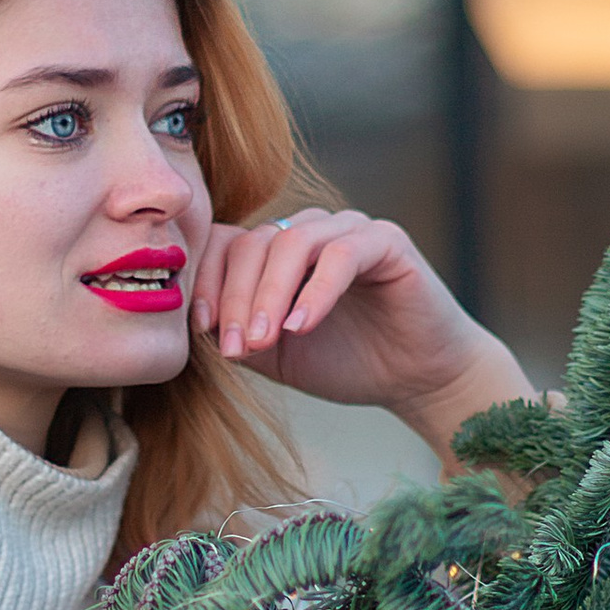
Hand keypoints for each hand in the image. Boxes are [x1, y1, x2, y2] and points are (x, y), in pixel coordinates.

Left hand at [192, 207, 526, 460]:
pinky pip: (342, 255)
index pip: (226, 243)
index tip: (200, 328)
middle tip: (233, 347)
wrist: (415, 379)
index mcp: (277, 251)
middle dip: (235, 297)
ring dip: (268, 295)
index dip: (206, 280)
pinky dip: (315, 292)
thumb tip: (194, 324)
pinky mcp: (386, 241)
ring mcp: (349, 229)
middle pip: (253, 242)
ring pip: (292, 242)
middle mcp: (310, 230)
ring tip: (261, 341)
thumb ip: (236, 332)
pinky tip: (301, 327)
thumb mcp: (275, 353)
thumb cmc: (345, 362)